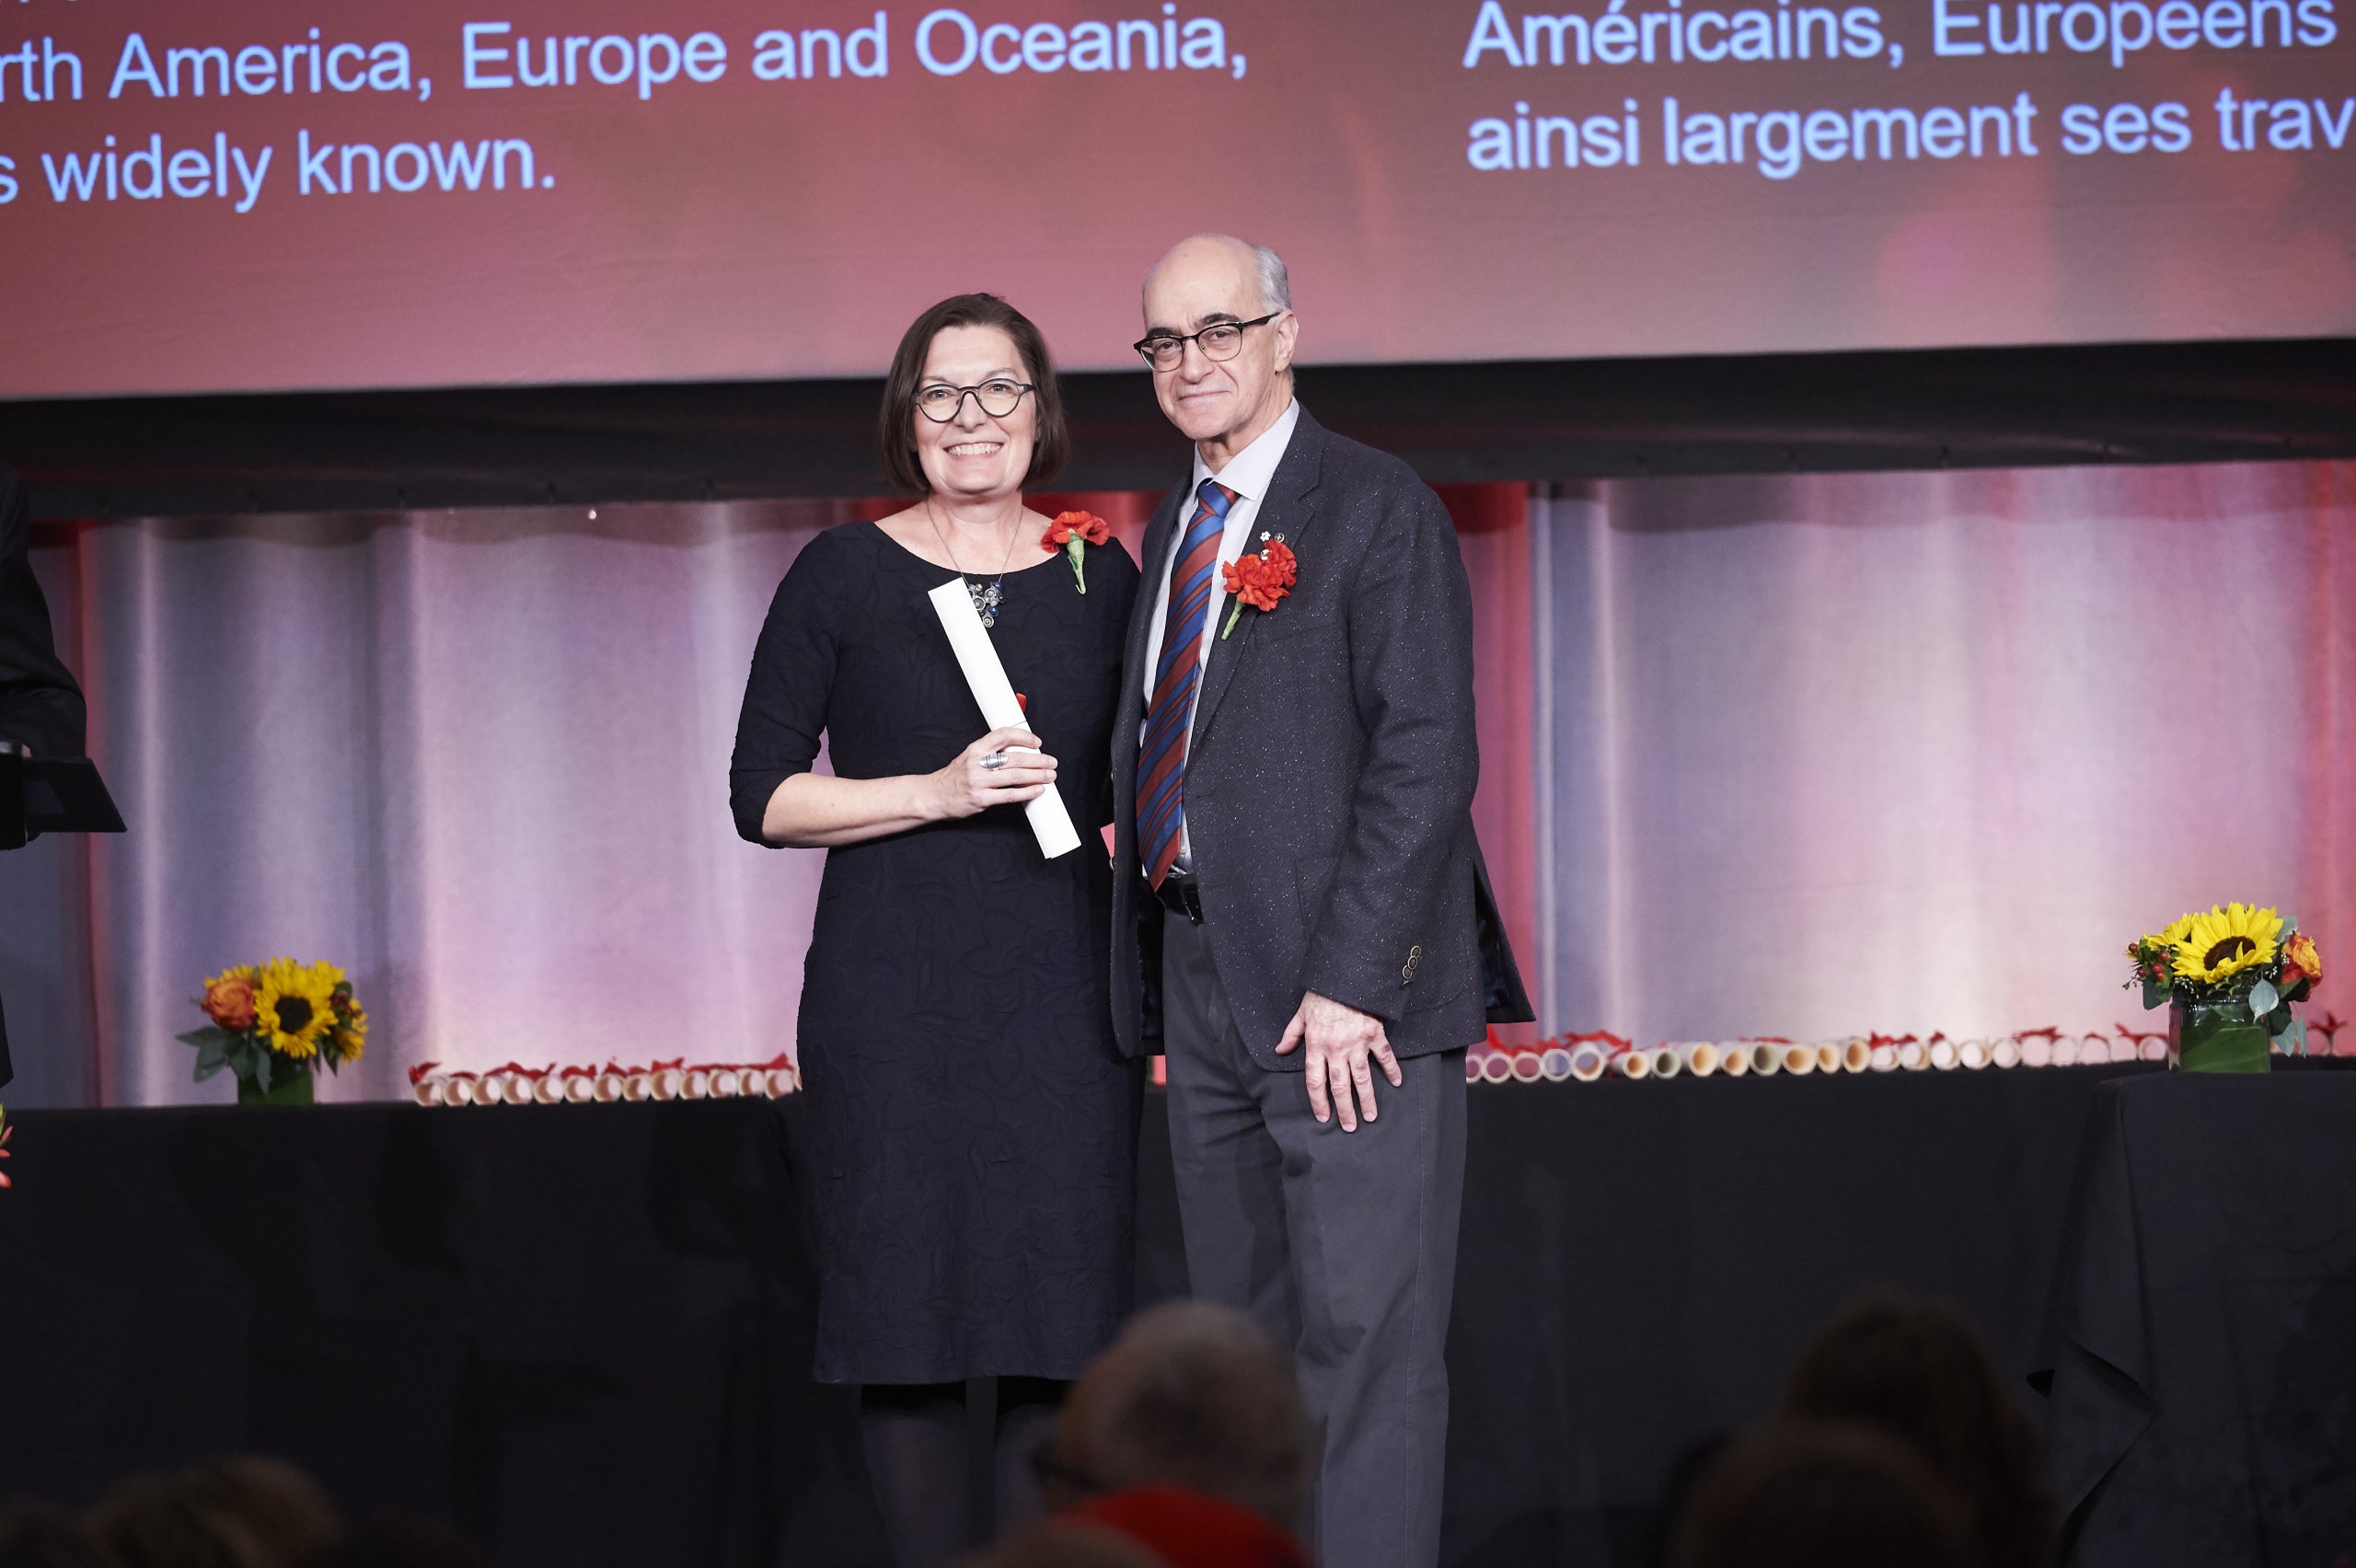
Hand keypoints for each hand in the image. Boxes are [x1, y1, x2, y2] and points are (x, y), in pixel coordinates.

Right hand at [933, 725, 1055, 817]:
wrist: (933, 796)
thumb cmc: (954, 777)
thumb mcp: (968, 756)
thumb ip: (990, 752)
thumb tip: (1018, 750)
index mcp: (975, 749)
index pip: (1003, 735)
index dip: (1023, 736)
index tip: (1036, 742)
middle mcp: (977, 763)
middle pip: (1015, 758)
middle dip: (1038, 760)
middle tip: (1051, 761)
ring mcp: (979, 782)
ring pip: (1016, 776)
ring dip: (1038, 775)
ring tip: (1050, 775)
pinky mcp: (981, 799)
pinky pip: (1010, 795)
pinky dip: (1027, 792)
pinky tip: (1037, 790)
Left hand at [1275, 990, 1400, 1130]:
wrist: (1344, 976)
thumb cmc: (1320, 996)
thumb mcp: (1300, 1014)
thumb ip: (1291, 1035)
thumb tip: (1279, 1050)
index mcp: (1316, 1046)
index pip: (1316, 1082)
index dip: (1319, 1102)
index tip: (1324, 1117)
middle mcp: (1336, 1049)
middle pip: (1340, 1086)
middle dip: (1345, 1110)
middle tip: (1350, 1127)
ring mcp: (1357, 1043)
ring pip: (1362, 1078)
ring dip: (1367, 1099)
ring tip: (1371, 1116)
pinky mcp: (1374, 1034)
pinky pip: (1385, 1056)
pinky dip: (1392, 1069)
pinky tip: (1397, 1083)